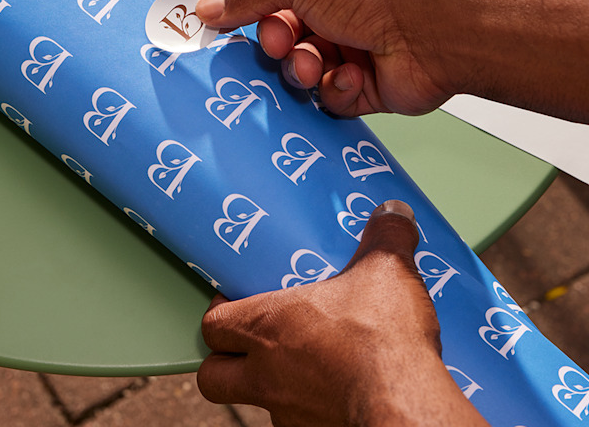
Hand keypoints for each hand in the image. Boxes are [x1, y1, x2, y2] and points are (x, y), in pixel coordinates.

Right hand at [195, 0, 453, 116]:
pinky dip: (335, 88)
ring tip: (316, 63)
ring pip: (300, 67)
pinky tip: (354, 75)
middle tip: (284, 42)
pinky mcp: (365, 83)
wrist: (438, 32)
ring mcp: (353, 44)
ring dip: (302, 67)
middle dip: (277, 41)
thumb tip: (209, 5)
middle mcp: (339, 4)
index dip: (244, 3)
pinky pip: (328, 95)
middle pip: (282, 30)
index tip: (219, 22)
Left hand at [197, 201, 487, 426]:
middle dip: (223, 361)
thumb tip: (395, 211)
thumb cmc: (381, 338)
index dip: (220, 312)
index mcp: (267, 325)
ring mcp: (287, 413)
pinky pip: (296, 423)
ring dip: (267, 386)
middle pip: (212, 377)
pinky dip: (306, 409)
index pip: (212, 324)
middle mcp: (266, 374)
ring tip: (298, 368)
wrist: (405, 406)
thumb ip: (386, 236)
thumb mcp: (386, 269)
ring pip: (254, 403)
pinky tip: (333, 393)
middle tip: (250, 343)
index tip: (235, 301)